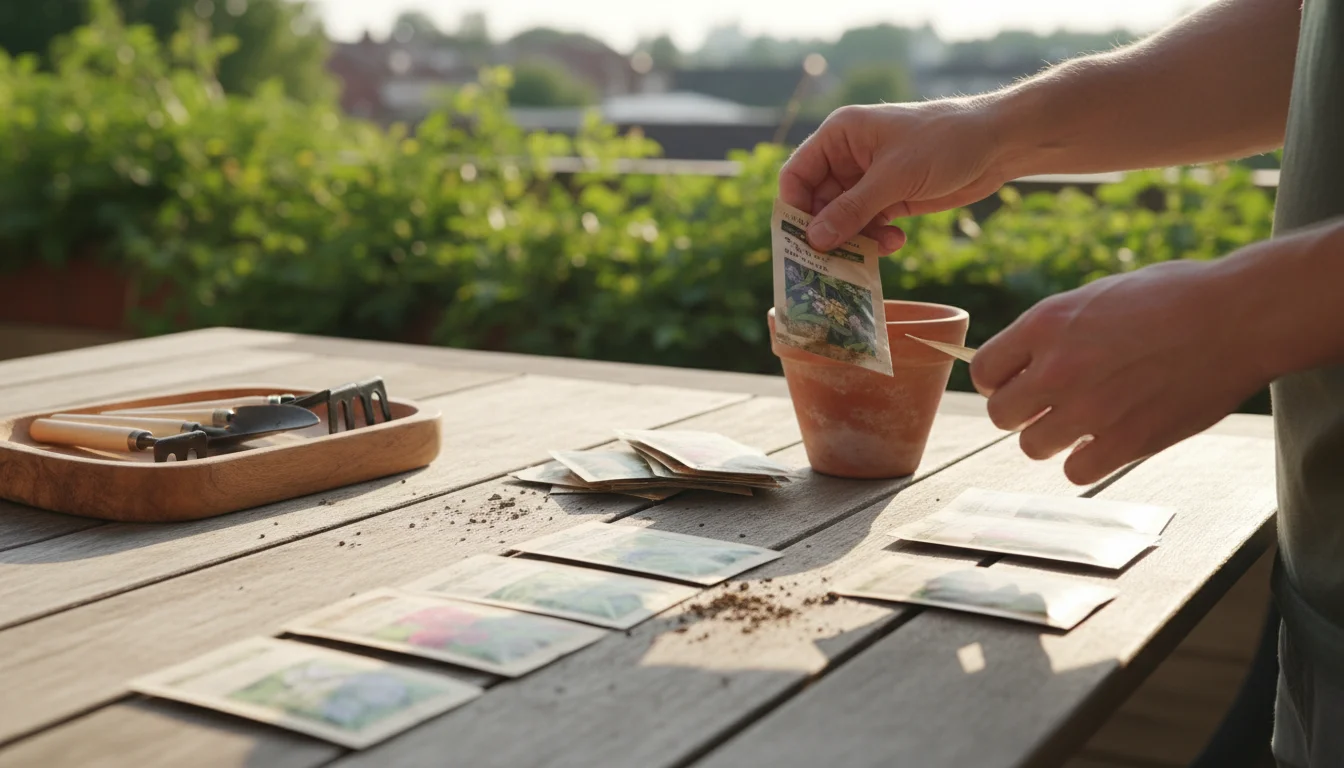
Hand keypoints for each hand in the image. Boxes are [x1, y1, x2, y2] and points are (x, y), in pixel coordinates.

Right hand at [779, 99, 1010, 253]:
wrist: (997, 143)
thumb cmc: (944, 142)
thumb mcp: (895, 176)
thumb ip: (853, 209)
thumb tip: (814, 240)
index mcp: (839, 136)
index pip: (796, 175)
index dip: (794, 208)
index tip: (800, 241)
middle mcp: (847, 157)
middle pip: (817, 203)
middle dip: (827, 232)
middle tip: (833, 261)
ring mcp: (868, 180)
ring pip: (842, 220)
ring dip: (855, 240)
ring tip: (875, 251)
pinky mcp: (889, 198)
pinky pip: (867, 226)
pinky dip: (875, 239)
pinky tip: (895, 242)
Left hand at [968, 258, 1270, 484]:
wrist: (1237, 317)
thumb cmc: (1172, 298)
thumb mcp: (1096, 297)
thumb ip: (1053, 331)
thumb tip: (1022, 360)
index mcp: (1046, 324)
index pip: (983, 371)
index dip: (998, 381)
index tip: (1017, 383)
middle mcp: (1058, 368)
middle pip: (999, 414)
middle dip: (1020, 412)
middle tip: (1048, 406)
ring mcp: (1091, 408)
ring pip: (1032, 447)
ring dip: (1051, 439)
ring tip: (1081, 423)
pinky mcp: (1126, 441)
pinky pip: (1076, 471)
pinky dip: (1086, 462)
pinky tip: (1106, 442)